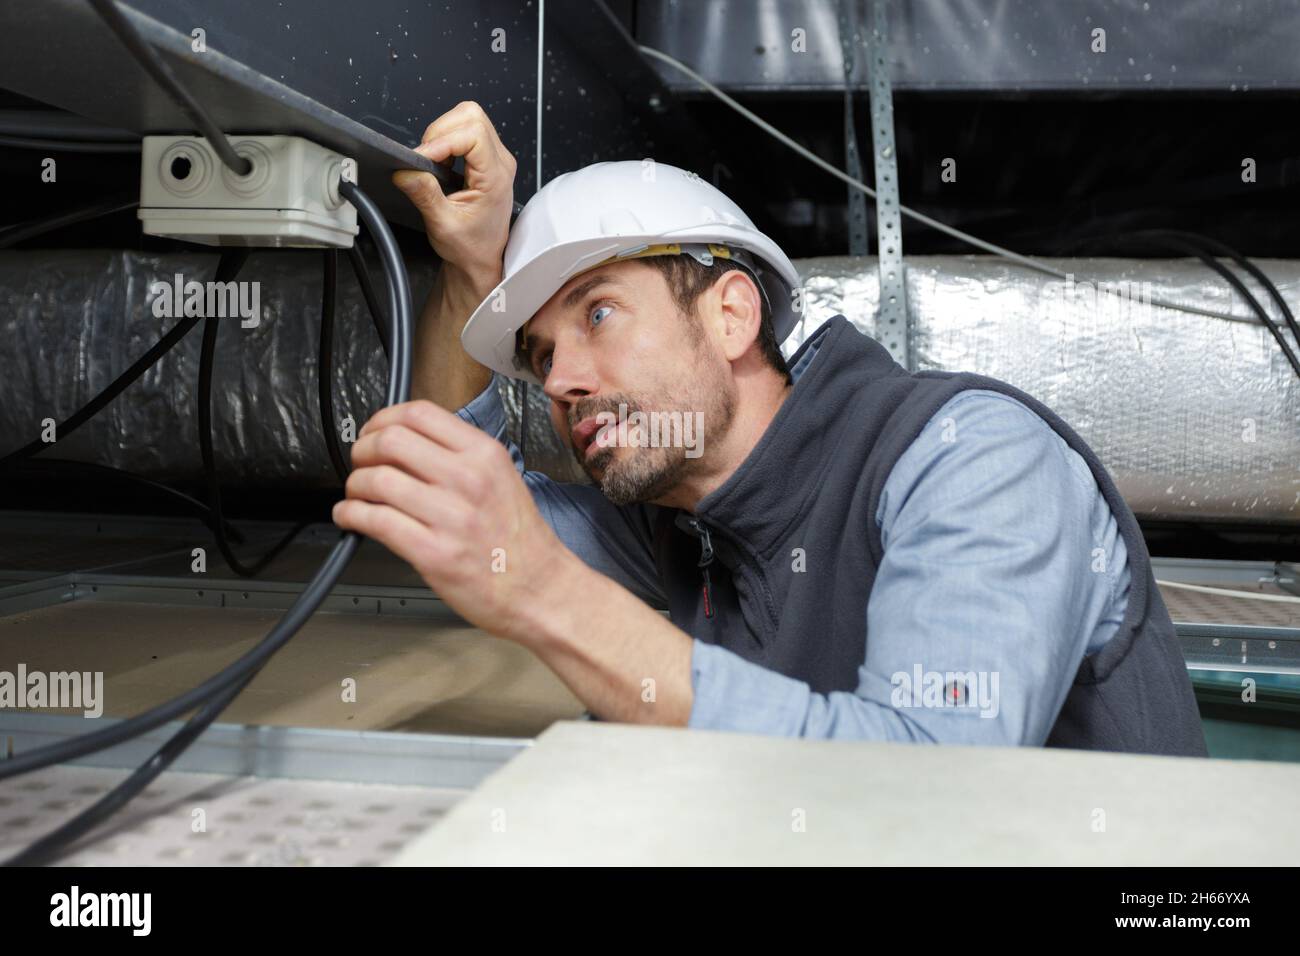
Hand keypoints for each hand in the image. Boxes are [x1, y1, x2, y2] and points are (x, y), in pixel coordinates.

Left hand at [332, 400, 568, 642]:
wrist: (541, 589)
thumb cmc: (520, 541)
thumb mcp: (501, 478)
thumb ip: (458, 456)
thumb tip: (405, 444)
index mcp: (484, 455)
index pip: (418, 413)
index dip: (382, 419)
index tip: (373, 431)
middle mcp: (468, 479)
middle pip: (390, 440)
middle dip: (362, 450)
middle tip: (360, 464)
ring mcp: (451, 516)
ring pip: (376, 480)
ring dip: (354, 486)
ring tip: (357, 496)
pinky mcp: (433, 553)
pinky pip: (375, 520)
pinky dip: (350, 515)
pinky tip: (352, 518)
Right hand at [393, 100, 515, 290]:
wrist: (480, 258)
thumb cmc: (470, 247)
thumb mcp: (441, 224)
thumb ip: (424, 194)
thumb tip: (405, 171)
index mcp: (495, 177)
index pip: (472, 134)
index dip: (441, 141)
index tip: (421, 158)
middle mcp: (500, 163)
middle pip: (471, 116)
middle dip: (440, 131)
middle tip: (425, 157)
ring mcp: (495, 158)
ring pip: (468, 117)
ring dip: (443, 133)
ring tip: (432, 160)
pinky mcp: (486, 158)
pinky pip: (466, 130)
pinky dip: (446, 139)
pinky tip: (440, 161)